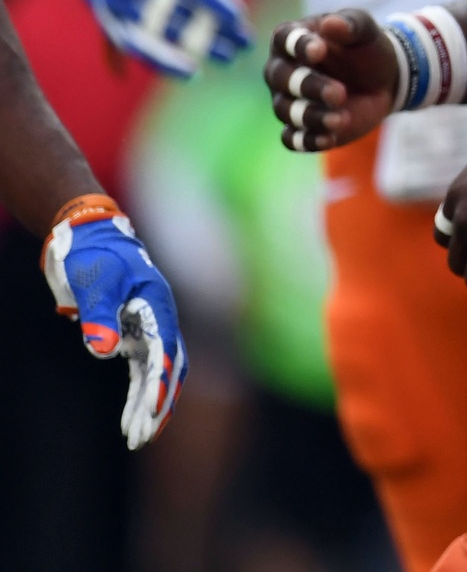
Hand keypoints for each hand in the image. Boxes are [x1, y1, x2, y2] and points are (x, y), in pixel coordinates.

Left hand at [42, 196, 184, 447]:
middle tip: (143, 436)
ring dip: (149, 405)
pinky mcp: (134, 334)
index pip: (165, 351)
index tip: (151, 411)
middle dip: (158, 404)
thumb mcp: (94, 284)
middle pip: (168, 368)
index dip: (160, 383)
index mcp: (158, 304)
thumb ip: (100, 317)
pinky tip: (128, 418)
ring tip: (136, 437)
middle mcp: (160, 318)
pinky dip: (137, 395)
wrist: (89, 237)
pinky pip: (141, 371)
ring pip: (157, 374)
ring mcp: (149, 327)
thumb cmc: (95, 256)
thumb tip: (104, 352)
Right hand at [72, 0, 247, 78]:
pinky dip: (163, 63)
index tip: (239, 15)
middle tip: (245, 42)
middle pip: (169, 12)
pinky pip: (137, 49)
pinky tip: (192, 71)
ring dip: (192, 48)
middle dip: (209, 30)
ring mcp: (112, 5)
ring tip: (229, 57)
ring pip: (153, 36)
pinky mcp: (108, 24)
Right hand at [267, 10, 400, 151]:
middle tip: (339, 92)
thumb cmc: (367, 48)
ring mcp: (289, 100)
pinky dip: (308, 141)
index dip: (298, 46)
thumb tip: (330, 23)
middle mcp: (283, 70)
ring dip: (311, 116)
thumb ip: (350, 25)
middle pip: (281, 78)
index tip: (320, 51)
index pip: (285, 39)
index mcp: (294, 39)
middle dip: (308, 86)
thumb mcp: (366, 31)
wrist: (384, 80)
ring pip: (286, 110)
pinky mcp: (301, 127)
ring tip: (340, 119)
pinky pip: (293, 139)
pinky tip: (329, 139)